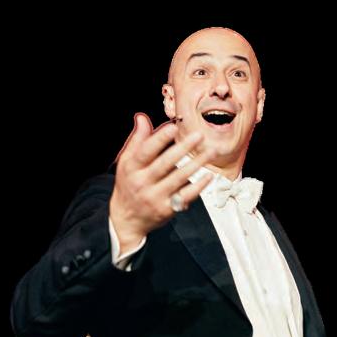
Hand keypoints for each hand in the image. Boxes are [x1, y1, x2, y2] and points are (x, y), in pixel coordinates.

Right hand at [108, 114, 214, 246]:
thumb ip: (137, 140)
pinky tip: (208, 176)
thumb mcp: (126, 162)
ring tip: (210, 151)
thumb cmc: (129, 184)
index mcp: (131, 167)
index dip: (159, 139)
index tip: (173, 127)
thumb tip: (142, 117)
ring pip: (178, 178)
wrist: (126, 219)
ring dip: (196, 164)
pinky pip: (185, 196)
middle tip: (199, 135)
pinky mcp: (166, 209)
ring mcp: (154, 197)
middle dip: (182, 148)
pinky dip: (197, 186)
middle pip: (164, 164)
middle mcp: (142, 182)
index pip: (145, 151)